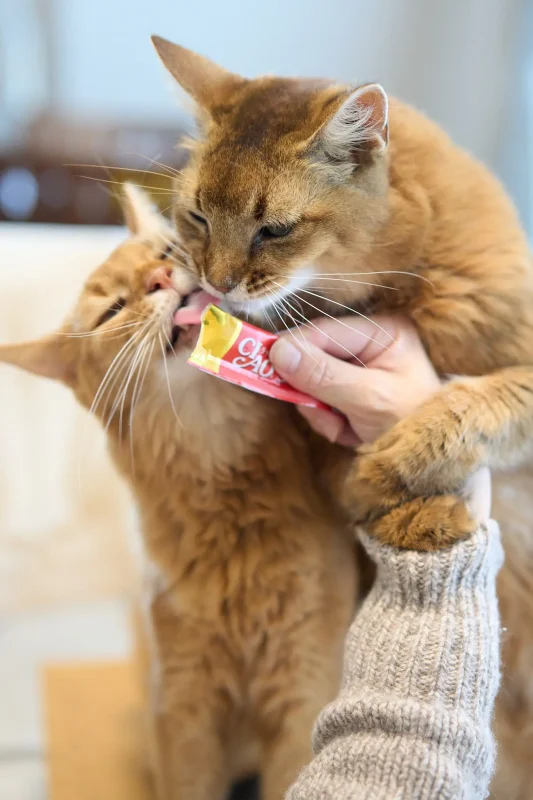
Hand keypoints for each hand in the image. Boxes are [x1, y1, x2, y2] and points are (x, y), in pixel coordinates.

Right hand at [269, 315, 439, 445]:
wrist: (431, 467)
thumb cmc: (412, 425)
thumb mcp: (369, 399)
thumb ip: (324, 374)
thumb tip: (278, 351)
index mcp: (384, 331)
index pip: (326, 330)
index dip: (295, 348)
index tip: (269, 366)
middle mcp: (369, 343)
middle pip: (313, 355)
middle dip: (312, 389)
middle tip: (321, 412)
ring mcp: (357, 369)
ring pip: (310, 381)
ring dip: (319, 410)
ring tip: (343, 429)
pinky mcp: (348, 393)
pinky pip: (318, 400)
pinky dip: (326, 420)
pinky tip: (346, 433)